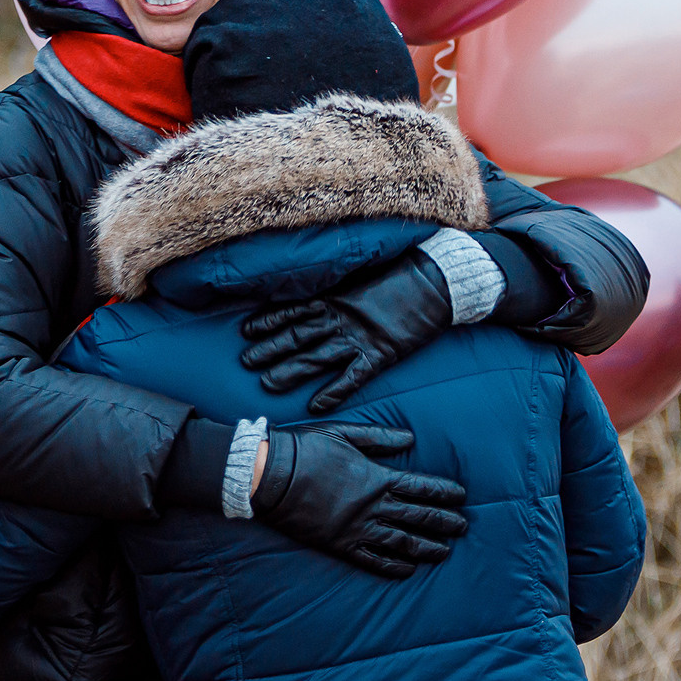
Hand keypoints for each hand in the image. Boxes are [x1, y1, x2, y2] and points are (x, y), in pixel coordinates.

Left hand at [239, 254, 452, 411]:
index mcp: (336, 298)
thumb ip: (339, 287)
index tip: (246, 330)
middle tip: (245, 362)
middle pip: (298, 336)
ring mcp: (360, 338)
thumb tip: (317, 291)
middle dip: (270, 349)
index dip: (269, 320)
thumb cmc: (400, 275)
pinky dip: (333, 392)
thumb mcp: (362, 276)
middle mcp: (342, 318)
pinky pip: (352, 377)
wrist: (436, 281)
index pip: (294, 310)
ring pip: (317, 357)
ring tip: (267, 383)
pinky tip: (314, 405)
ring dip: (291, 371)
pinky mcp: (380, 354)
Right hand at [250, 423, 466, 578]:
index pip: (422, 487)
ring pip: (402, 542)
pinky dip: (393, 566)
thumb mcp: (345, 433)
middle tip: (463, 527)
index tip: (461, 496)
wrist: (272, 475)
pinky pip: (373, 560)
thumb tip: (411, 439)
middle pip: (419, 516)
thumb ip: (380, 439)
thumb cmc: (306, 448)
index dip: (444, 492)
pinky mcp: (340, 545)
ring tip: (445, 552)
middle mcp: (373, 506)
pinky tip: (408, 569)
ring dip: (427, 547)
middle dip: (444, 522)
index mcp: (377, 477)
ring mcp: (358, 528)